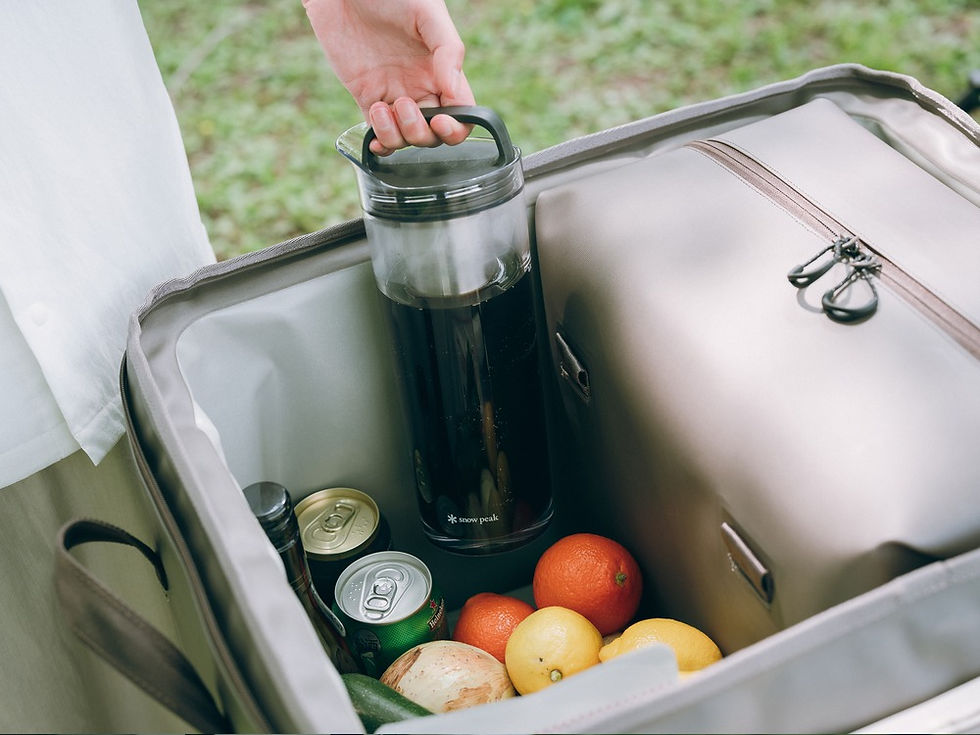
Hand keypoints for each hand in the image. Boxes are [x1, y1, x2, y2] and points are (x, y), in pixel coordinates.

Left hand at [304, 0, 475, 154]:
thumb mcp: (428, 14)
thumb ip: (448, 52)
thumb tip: (455, 93)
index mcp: (442, 70)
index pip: (462, 113)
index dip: (456, 127)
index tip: (441, 120)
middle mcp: (422, 87)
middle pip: (435, 134)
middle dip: (423, 133)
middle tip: (404, 106)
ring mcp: (394, 94)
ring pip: (407, 138)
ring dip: (398, 135)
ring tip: (382, 107)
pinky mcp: (367, 96)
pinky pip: (379, 133)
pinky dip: (380, 141)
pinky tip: (374, 130)